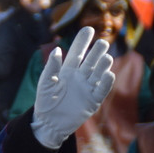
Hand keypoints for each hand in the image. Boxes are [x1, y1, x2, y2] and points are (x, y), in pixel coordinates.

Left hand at [31, 27, 115, 148]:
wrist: (48, 123)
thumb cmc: (45, 102)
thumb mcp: (45, 83)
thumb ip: (51, 67)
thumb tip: (56, 50)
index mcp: (67, 70)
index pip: (77, 53)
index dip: (82, 41)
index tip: (88, 29)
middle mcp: (80, 77)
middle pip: (91, 61)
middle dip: (96, 52)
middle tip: (102, 42)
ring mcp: (87, 88)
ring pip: (98, 73)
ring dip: (103, 65)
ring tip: (106, 57)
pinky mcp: (93, 101)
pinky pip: (101, 90)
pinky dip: (106, 82)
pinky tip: (108, 74)